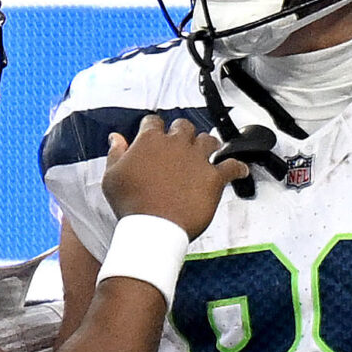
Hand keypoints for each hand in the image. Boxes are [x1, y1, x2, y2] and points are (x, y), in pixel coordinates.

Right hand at [100, 115, 247, 237]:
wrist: (153, 229)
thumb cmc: (131, 206)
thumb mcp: (112, 178)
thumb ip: (115, 154)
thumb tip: (116, 139)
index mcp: (150, 141)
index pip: (153, 122)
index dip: (153, 128)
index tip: (154, 135)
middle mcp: (176, 144)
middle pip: (184, 126)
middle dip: (182, 132)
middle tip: (181, 144)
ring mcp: (197, 159)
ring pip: (208, 140)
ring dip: (207, 145)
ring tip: (207, 152)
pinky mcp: (213, 178)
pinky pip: (232, 166)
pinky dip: (237, 167)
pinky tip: (239, 169)